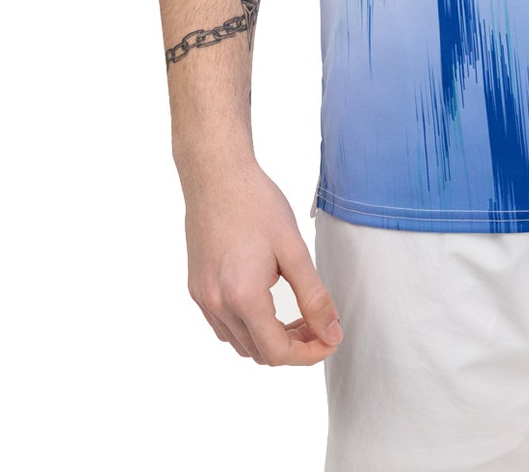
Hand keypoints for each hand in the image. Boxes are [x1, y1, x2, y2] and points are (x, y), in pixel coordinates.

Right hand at [181, 156, 341, 365]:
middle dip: (293, 346)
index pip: (277, 352)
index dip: (308, 354)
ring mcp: (203, 298)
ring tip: (296, 315)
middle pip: (258, 352)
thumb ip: (314, 296)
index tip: (330, 339)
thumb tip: (332, 333)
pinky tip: (266, 303)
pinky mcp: (196, 287)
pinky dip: (248, 326)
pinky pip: (223, 325)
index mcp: (242, 297)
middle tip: (319, 323)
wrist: (216, 175)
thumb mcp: (293, 249)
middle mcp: (217, 304)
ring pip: (239, 343)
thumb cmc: (256, 203)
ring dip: (269, 339)